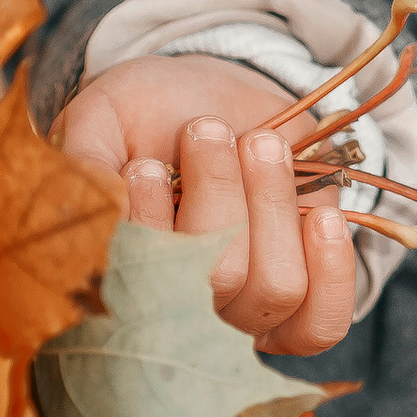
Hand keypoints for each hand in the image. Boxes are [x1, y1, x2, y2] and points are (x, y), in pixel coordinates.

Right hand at [58, 56, 357, 353]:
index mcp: (120, 280)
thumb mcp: (101, 119)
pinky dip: (330, 270)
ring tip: (259, 143)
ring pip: (274, 289)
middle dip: (219, 193)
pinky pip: (322, 324)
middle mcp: (182, 311)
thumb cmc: (145, 113)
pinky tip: (321, 216)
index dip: (149, 233)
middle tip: (207, 129)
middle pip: (217, 283)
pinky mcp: (300, 304)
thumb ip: (86, 160)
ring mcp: (242, 312)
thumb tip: (103, 209)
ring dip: (272, 204)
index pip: (138, 294)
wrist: (214, 93)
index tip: (144, 166)